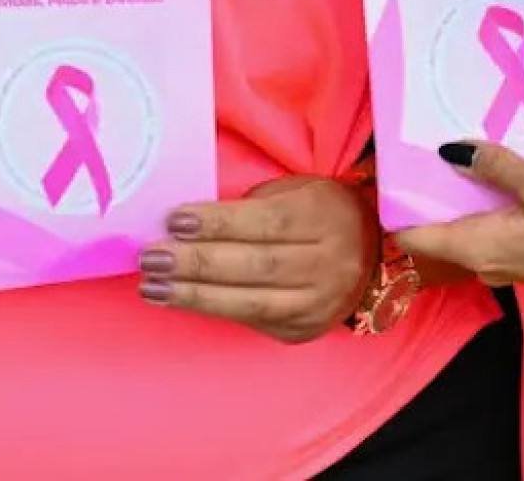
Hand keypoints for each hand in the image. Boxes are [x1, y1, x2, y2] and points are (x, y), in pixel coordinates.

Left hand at [138, 175, 377, 343]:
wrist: (372, 256)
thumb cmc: (317, 212)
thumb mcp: (295, 193)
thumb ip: (250, 208)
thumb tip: (185, 223)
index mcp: (325, 217)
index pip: (267, 223)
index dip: (219, 224)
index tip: (174, 220)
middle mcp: (328, 265)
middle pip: (256, 266)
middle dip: (198, 263)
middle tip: (152, 257)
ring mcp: (317, 304)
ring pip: (250, 302)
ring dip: (194, 295)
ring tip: (151, 286)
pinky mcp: (302, 330)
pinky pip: (251, 322)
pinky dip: (210, 310)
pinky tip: (176, 300)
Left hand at [398, 143, 523, 292]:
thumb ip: (493, 166)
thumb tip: (449, 152)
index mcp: (482, 248)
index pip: (415, 238)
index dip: (395, 203)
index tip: (385, 165)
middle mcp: (490, 264)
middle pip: (438, 233)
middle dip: (424, 194)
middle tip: (415, 145)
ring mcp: (514, 264)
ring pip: (467, 229)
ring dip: (458, 197)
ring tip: (450, 150)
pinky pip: (493, 230)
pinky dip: (485, 204)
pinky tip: (493, 173)